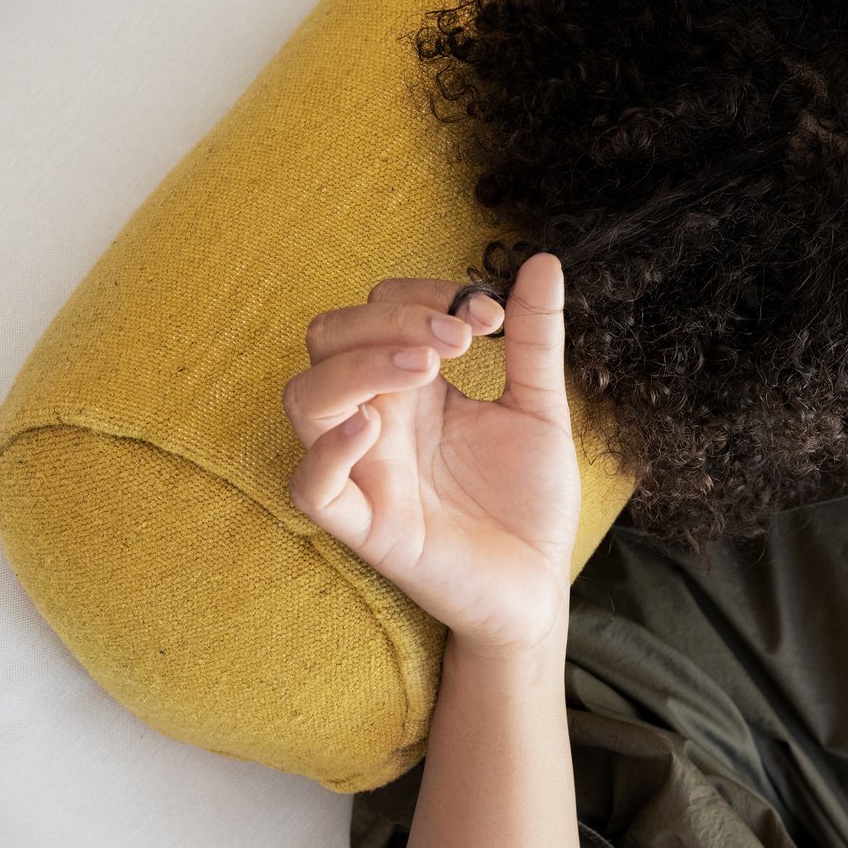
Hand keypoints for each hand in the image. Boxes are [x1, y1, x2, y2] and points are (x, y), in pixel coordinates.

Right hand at [282, 252, 582, 654]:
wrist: (540, 586)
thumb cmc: (527, 501)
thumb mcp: (539, 408)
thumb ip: (534, 339)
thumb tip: (542, 261)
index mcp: (415, 387)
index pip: (381, 308)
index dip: (427, 295)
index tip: (492, 318)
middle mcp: (380, 419)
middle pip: (331, 336)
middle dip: (389, 319)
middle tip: (459, 340)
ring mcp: (366, 469)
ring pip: (305, 397)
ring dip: (358, 365)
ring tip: (427, 367)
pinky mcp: (366, 526)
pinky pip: (310, 487)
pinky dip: (327, 451)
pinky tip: (372, 427)